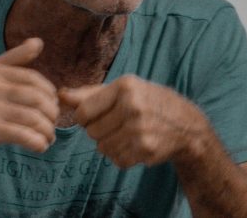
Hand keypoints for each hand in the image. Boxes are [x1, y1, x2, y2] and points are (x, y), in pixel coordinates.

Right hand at [0, 38, 58, 167]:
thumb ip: (14, 58)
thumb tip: (38, 42)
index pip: (32, 78)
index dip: (48, 92)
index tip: (53, 104)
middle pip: (35, 97)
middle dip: (51, 112)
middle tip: (53, 123)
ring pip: (32, 117)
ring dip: (47, 130)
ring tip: (49, 137)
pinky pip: (22, 135)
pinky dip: (37, 142)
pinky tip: (41, 146)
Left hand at [58, 74, 207, 168]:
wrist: (186, 124)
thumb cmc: (147, 100)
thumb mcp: (122, 89)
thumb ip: (89, 93)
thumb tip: (60, 95)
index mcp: (124, 86)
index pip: (83, 112)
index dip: (86, 117)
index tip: (96, 115)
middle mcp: (132, 106)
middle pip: (91, 132)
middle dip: (99, 130)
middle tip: (116, 123)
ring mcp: (140, 129)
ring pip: (102, 148)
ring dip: (109, 144)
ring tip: (126, 133)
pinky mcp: (146, 149)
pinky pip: (116, 160)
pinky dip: (121, 155)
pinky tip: (135, 143)